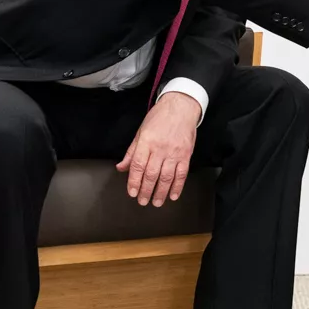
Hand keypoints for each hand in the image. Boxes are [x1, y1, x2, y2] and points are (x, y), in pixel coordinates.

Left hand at [116, 91, 199, 206]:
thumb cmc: (159, 118)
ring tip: (156, 202)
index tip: (132, 193)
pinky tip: (173, 195)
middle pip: (152, 174)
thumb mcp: (141, 132)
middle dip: (146, 191)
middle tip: (143, 201)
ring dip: (161, 192)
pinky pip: (182, 174)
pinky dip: (178, 186)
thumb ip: (132, 152)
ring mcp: (174, 152)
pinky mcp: (186, 154)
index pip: (138, 166)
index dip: (134, 181)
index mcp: (146, 142)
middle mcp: (160, 148)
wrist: (181, 107)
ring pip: (167, 177)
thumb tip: (121, 168)